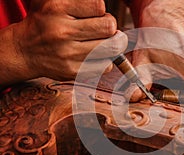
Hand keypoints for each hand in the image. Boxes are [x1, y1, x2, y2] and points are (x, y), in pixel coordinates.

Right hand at [9, 0, 126, 81]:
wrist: (25, 51)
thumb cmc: (45, 23)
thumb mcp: (56, 1)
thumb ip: (81, 1)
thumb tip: (104, 10)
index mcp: (57, 8)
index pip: (99, 6)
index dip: (101, 11)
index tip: (95, 16)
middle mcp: (62, 31)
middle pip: (109, 28)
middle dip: (110, 27)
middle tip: (103, 29)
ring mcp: (68, 54)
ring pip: (112, 48)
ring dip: (112, 45)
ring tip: (101, 42)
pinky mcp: (73, 71)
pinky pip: (106, 66)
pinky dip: (105, 60)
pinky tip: (94, 56)